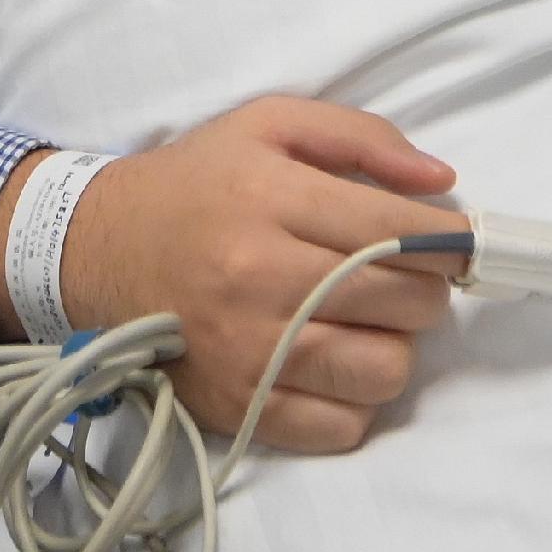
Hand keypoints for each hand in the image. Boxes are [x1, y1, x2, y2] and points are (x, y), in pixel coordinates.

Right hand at [44, 98, 462, 450]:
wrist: (97, 249)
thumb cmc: (196, 182)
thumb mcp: (268, 124)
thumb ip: (361, 137)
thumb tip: (443, 181)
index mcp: (270, 200)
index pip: (398, 231)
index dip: (447, 240)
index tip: (454, 241)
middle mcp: (260, 279)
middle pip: (403, 302)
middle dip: (425, 288)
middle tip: (403, 275)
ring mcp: (249, 351)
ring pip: (383, 370)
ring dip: (394, 345)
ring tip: (367, 320)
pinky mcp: (239, 405)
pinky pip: (341, 427)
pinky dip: (354, 399)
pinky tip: (334, 361)